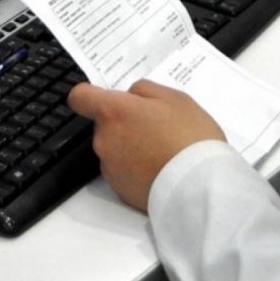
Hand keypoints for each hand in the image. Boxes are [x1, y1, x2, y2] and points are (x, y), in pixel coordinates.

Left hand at [67, 79, 225, 211]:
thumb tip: (130, 96)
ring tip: (162, 152)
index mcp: (113, 112)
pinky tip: (159, 170)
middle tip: (156, 127)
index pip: (79, 97)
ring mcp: (109, 167)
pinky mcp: (119, 190)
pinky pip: (122, 171)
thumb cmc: (189, 135)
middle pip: (104, 124)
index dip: (90, 95)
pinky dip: (135, 169)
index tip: (109, 100)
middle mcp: (103, 139)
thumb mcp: (174, 98)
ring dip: (129, 147)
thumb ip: (144, 90)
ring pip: (113, 148)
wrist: (200, 186)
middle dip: (124, 123)